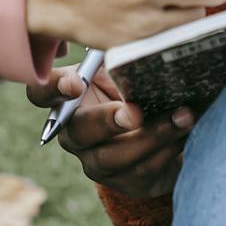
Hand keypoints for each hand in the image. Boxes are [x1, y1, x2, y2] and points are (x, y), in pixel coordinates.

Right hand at [27, 65, 190, 199]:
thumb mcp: (122, 71)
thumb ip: (120, 61)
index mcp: (66, 99)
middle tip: (135, 111)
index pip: (41, 93)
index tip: (75, 83)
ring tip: (181, 117)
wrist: (156, 130)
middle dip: (107, 121)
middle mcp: (74, 134)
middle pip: (79, 132)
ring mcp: (95, 162)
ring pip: (114, 157)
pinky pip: (141, 171)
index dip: (53, 89)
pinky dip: (166, 150)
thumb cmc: (132, 89)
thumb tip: (140, 44)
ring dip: (151, 137)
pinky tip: (184, 132)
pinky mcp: (123, 182)